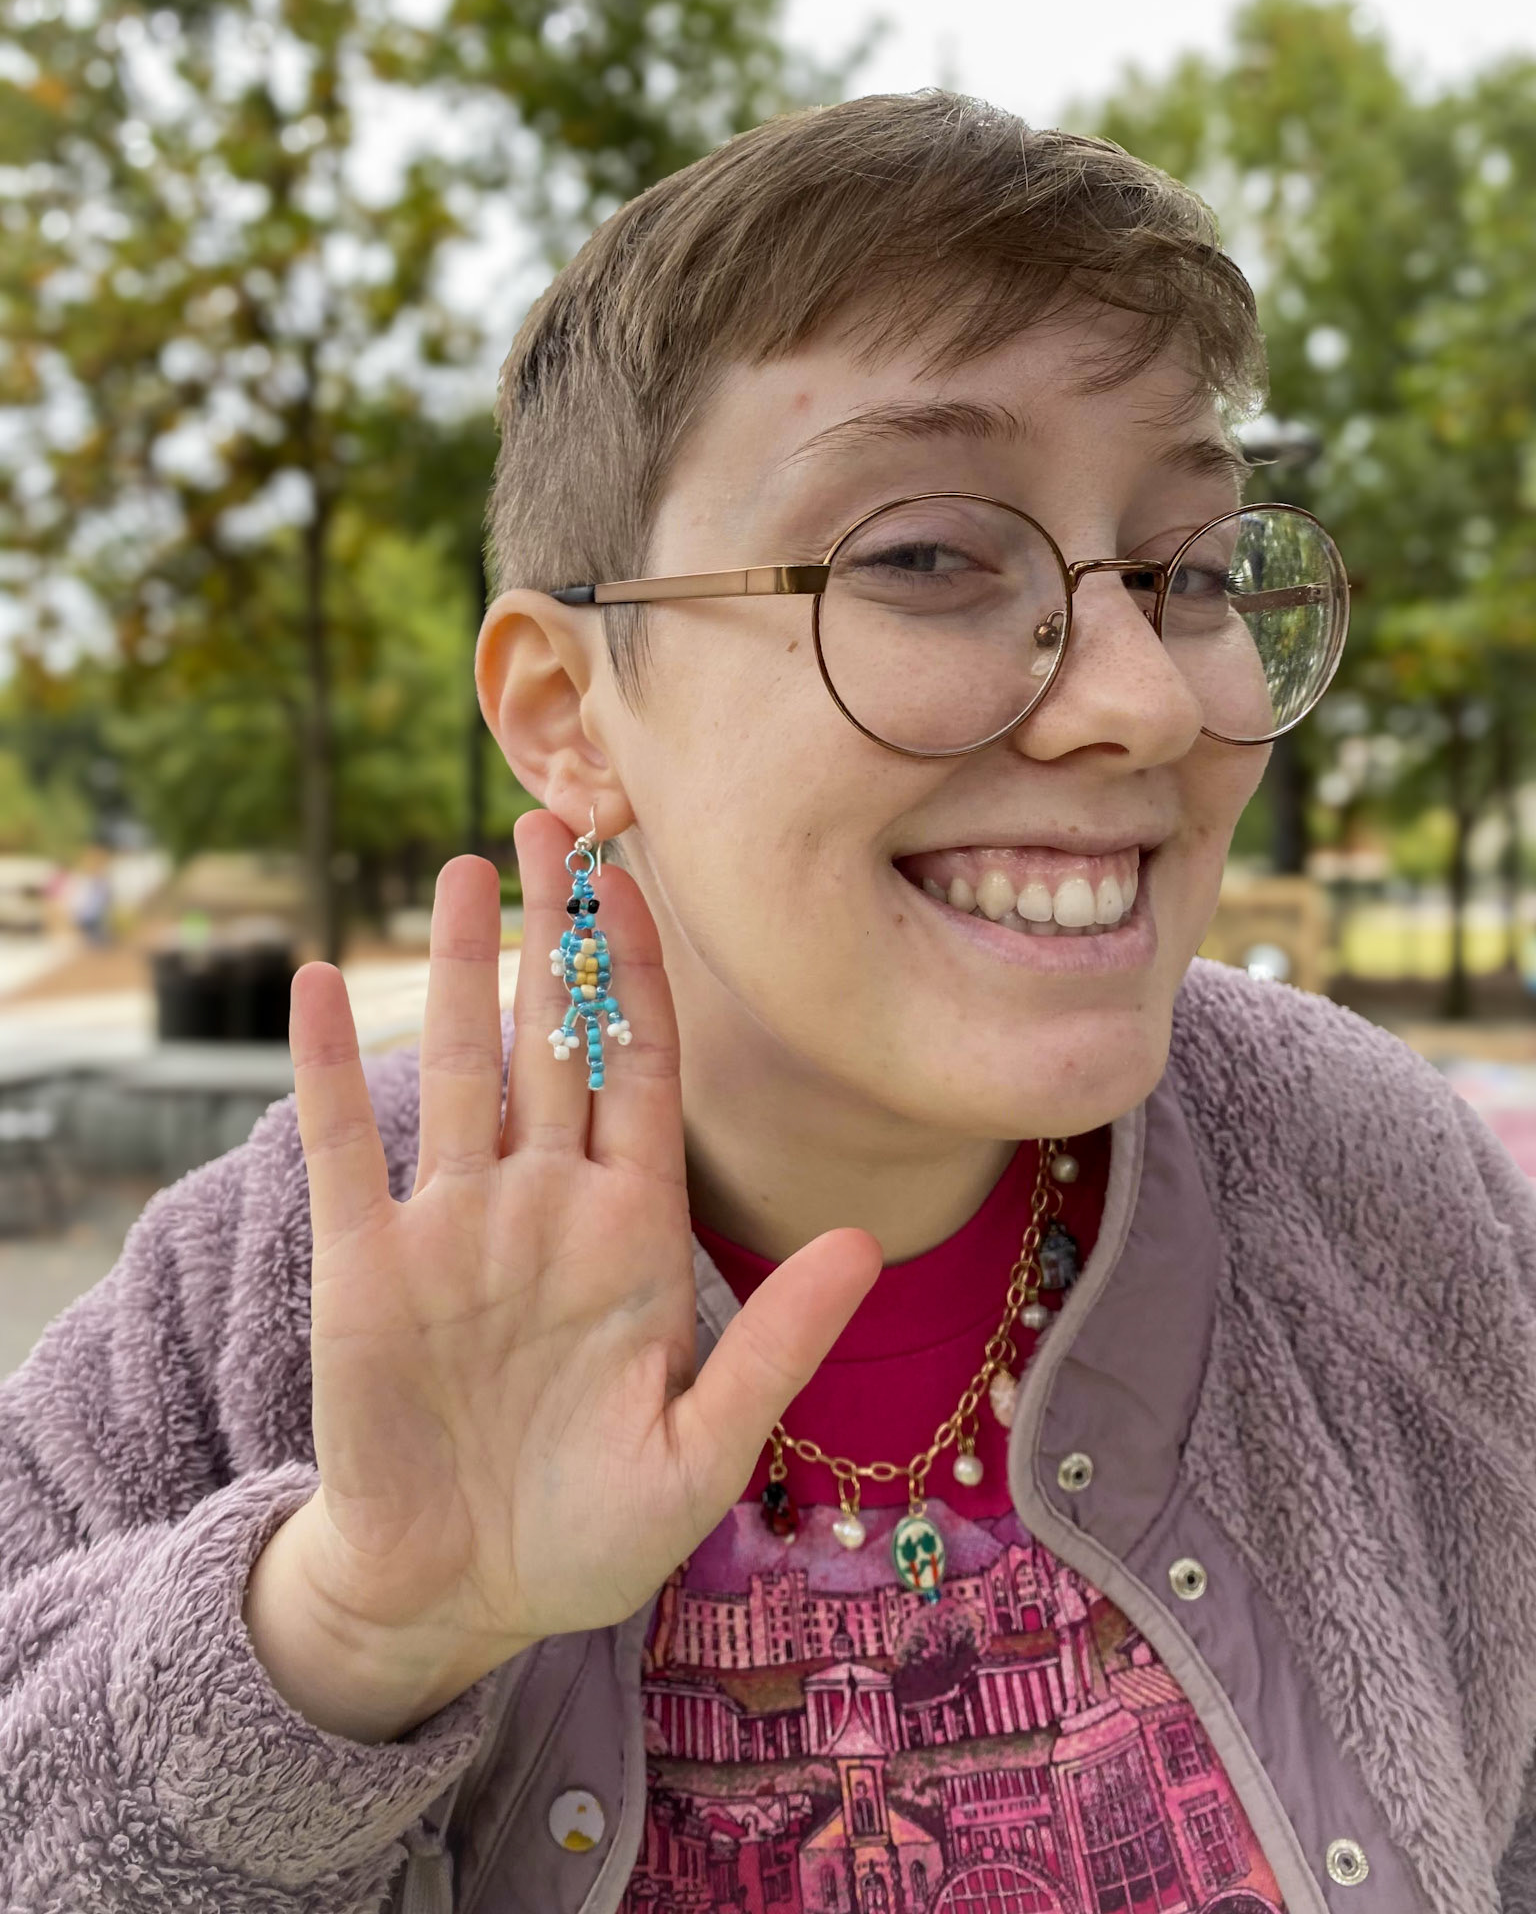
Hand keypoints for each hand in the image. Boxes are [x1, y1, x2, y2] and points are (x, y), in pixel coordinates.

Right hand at [267, 811, 879, 1724]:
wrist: (459, 1597)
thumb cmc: (591, 1533)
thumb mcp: (701, 1451)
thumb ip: (775, 1344)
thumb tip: (861, 1241)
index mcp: (631, 1231)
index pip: (641, 1070)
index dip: (641, 976)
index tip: (640, 884)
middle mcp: (543, 1205)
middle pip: (551, 1038)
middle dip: (554, 933)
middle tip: (552, 822)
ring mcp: (451, 1228)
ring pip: (458, 1067)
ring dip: (457, 968)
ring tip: (462, 867)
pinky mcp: (366, 1269)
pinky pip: (346, 1149)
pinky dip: (332, 1069)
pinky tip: (320, 983)